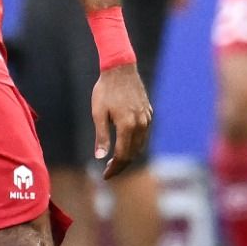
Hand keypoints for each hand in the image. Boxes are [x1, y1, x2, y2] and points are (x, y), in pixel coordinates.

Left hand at [91, 63, 152, 179]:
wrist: (120, 69)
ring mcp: (146, 118)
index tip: (105, 176)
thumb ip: (101, 136)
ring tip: (115, 161)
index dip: (114, 168)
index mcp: (127, 125)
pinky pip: (144, 135)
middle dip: (121, 166)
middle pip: (133, 154)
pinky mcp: (148, 113)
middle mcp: (140, 124)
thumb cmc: (105, 90)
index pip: (123, 155)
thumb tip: (100, 157)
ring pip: (141, 146)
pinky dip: (136, 145)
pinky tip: (125, 145)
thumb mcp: (98, 113)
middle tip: (108, 171)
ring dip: (129, 156)